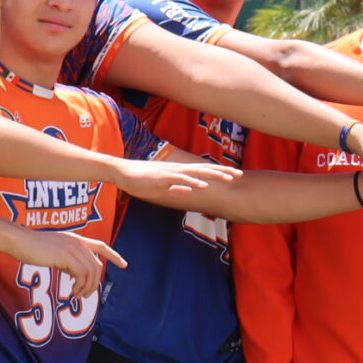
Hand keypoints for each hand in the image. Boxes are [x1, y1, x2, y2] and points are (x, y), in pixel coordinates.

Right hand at [21, 229, 123, 297]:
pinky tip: (72, 291)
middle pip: (97, 265)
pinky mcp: (65, 256)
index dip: (114, 255)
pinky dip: (79, 286)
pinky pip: (81, 274)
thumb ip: (66, 259)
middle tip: (86, 295)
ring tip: (78, 295)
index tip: (124, 264)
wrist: (18, 240)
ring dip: (87, 287)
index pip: (101, 245)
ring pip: (91, 271)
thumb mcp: (53, 251)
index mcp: (75, 239)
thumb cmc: (31, 247)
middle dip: (95, 283)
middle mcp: (77, 242)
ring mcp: (72, 248)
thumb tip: (75, 273)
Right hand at [116, 158, 240, 204]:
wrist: (121, 173)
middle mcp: (178, 169)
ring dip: (213, 175)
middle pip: (205, 170)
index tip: (235, 175)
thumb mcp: (162, 187)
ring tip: (229, 178)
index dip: (219, 173)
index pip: (203, 171)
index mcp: (179, 172)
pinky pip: (180, 180)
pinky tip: (203, 186)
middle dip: (223, 172)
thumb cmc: (140, 180)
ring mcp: (171, 172)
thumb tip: (189, 192)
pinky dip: (192, 182)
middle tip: (240, 175)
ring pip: (196, 173)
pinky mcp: (162, 177)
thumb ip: (176, 189)